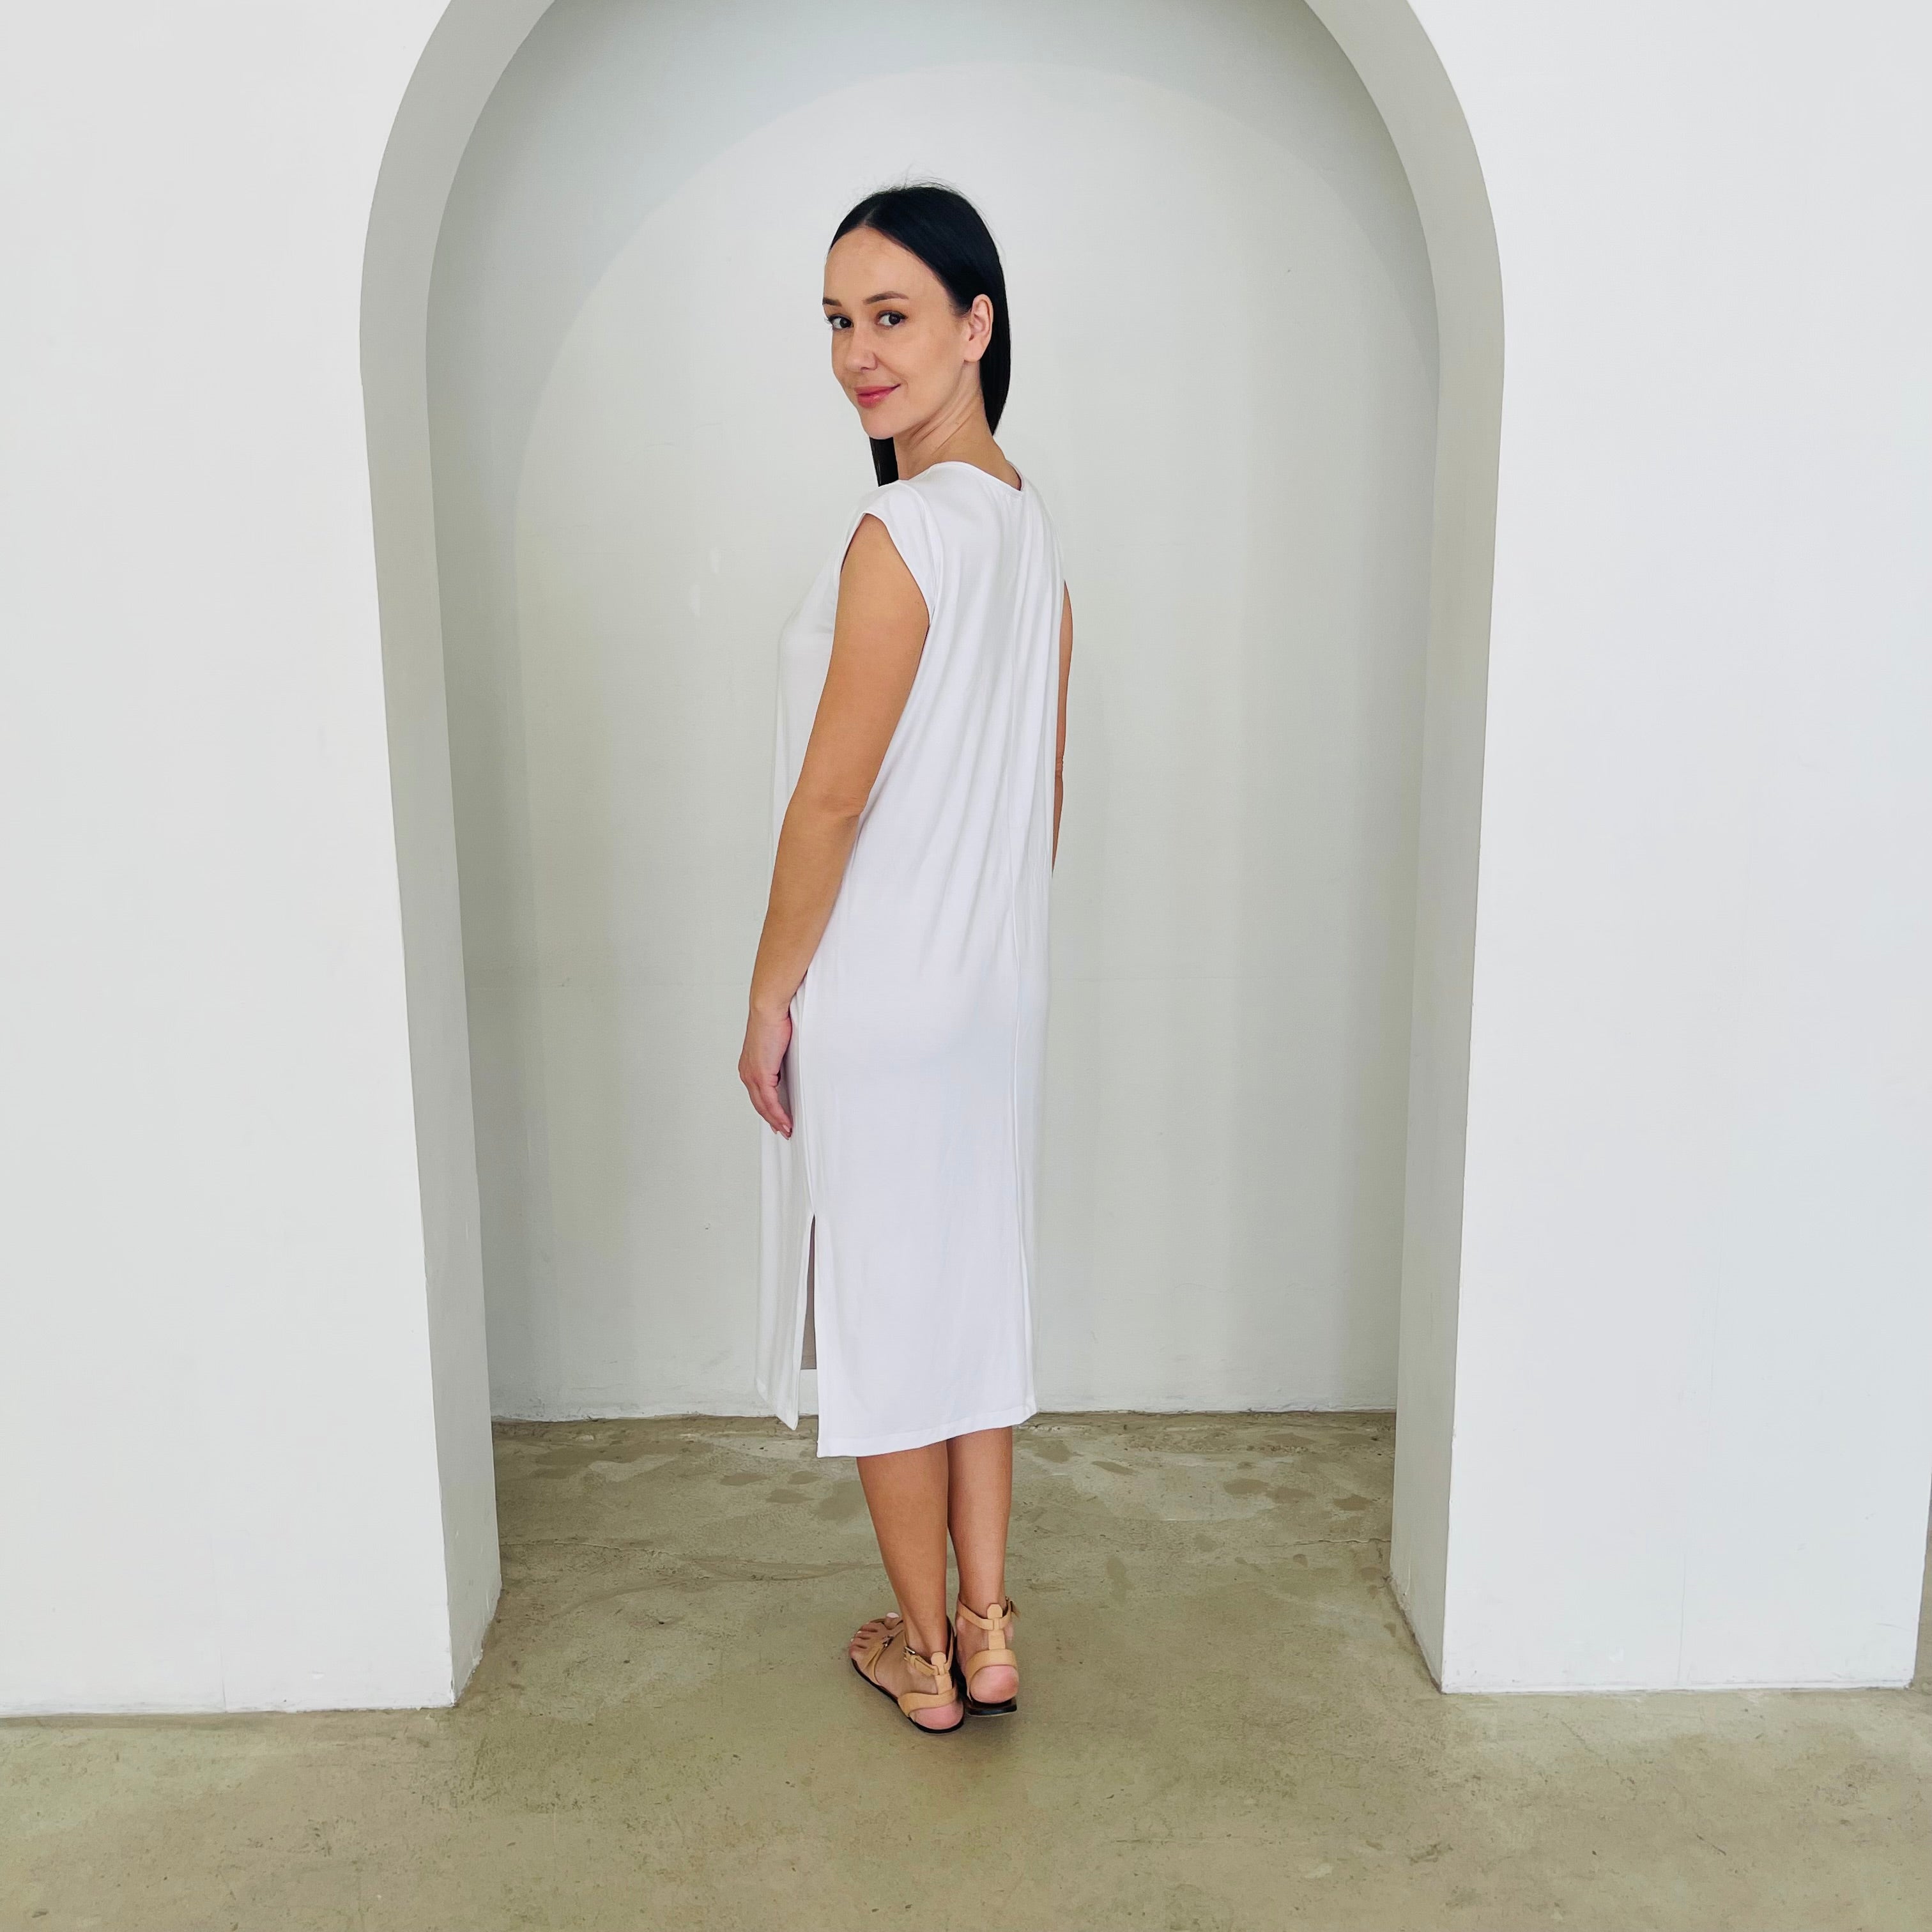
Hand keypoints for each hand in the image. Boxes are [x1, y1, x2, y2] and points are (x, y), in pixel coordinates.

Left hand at [740, 1001, 794, 1135]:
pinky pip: (769, 1101)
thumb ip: (780, 1059)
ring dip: (776, 1120)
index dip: (768, 1109)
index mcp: (749, 1066)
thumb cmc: (775, 1020)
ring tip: (787, 1130)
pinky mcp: (760, 1074)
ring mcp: (752, 1074)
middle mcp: (747, 1072)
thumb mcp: (778, 1045)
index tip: (777, 1119)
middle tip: (783, 1130)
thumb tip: (789, 1067)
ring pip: (763, 1106)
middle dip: (772, 1120)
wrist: (768, 1009)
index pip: (758, 1094)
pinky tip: (786, 1122)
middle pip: (759, 1104)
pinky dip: (778, 1114)